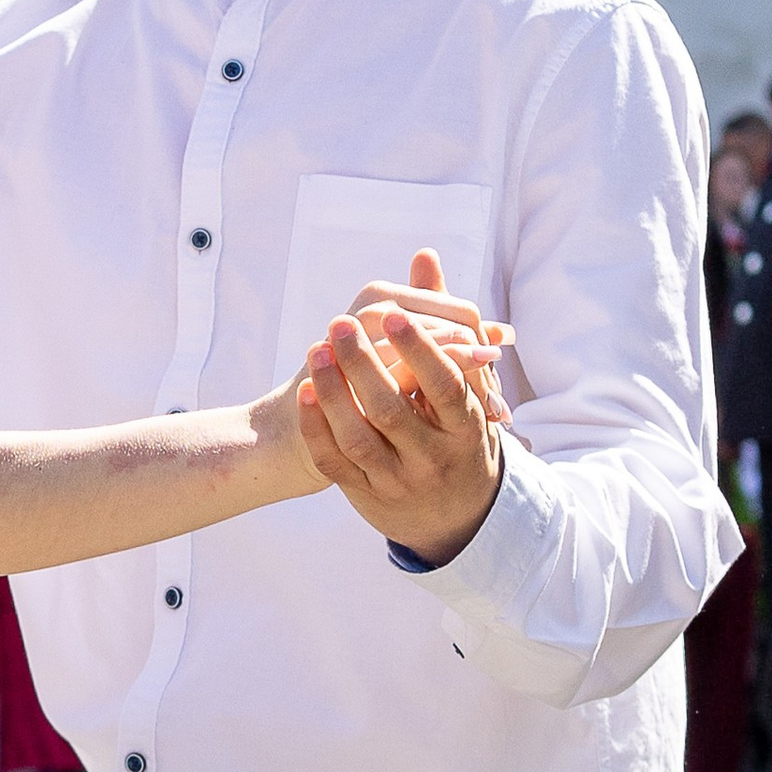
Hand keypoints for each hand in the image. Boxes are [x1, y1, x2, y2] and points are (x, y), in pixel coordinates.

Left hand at [298, 252, 504, 561]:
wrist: (451, 514)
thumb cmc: (456, 428)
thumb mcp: (462, 384)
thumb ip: (441, 321)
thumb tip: (424, 256)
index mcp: (466, 427)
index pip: (444, 384)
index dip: (419, 349)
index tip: (390, 314)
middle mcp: (434, 458)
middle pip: (394, 410)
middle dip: (364, 365)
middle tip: (338, 323)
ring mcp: (398, 480)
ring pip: (359, 438)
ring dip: (333, 392)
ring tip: (316, 349)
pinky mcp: (366, 495)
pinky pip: (334, 461)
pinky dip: (317, 426)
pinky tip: (304, 390)